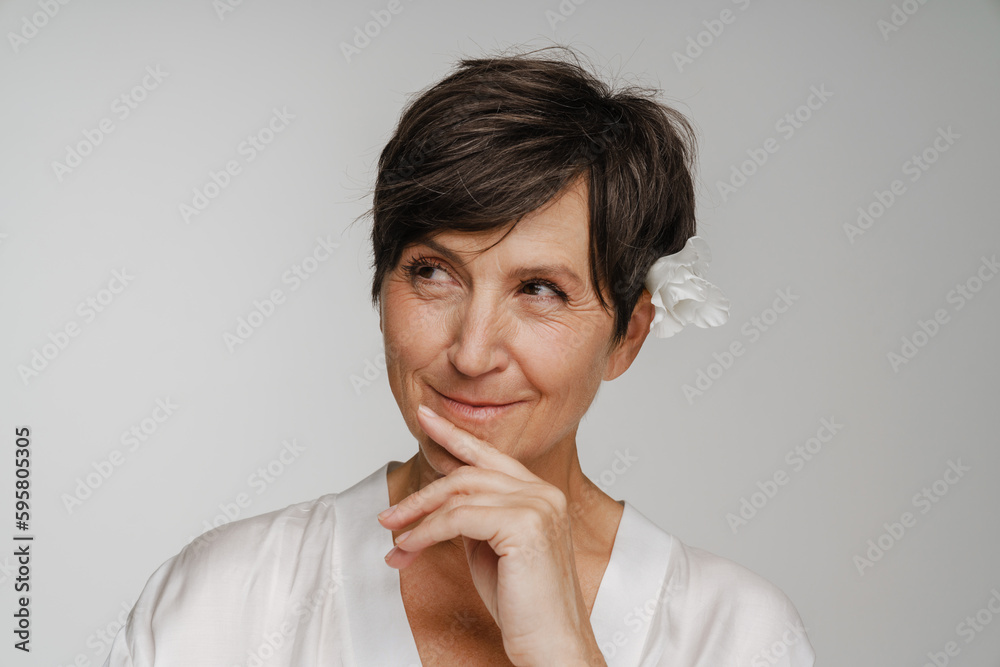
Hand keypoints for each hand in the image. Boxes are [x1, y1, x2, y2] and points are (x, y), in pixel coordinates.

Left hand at [378, 404, 606, 666]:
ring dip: (418, 516)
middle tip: (389, 515)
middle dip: (422, 494)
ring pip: (459, 494)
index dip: (454, 435)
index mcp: (541, 494)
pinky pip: (459, 519)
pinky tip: (409, 548)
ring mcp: (538, 506)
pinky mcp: (525, 525)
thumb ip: (475, 520)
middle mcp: (543, 493)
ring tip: (394, 537)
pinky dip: (426, 533)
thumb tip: (438, 506)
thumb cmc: (524, 606)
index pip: (490, 456)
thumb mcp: (492, 550)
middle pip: (468, 474)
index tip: (426, 419)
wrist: (551, 645)